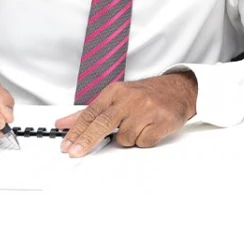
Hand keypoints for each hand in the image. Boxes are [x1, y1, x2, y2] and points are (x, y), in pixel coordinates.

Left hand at [57, 72, 197, 156]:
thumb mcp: (116, 98)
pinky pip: (144, 142)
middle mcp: (130, 99)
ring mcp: (147, 109)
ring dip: (129, 138)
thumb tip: (64, 123)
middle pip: (103, 122)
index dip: (77, 130)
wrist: (179, 89)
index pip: (91, 112)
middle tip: (75, 153)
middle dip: (87, 140)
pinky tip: (149, 129)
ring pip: (125, 138)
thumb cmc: (145, 95)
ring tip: (138, 126)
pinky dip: (144, 140)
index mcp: (116, 92)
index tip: (67, 144)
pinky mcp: (162, 121)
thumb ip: (90, 112)